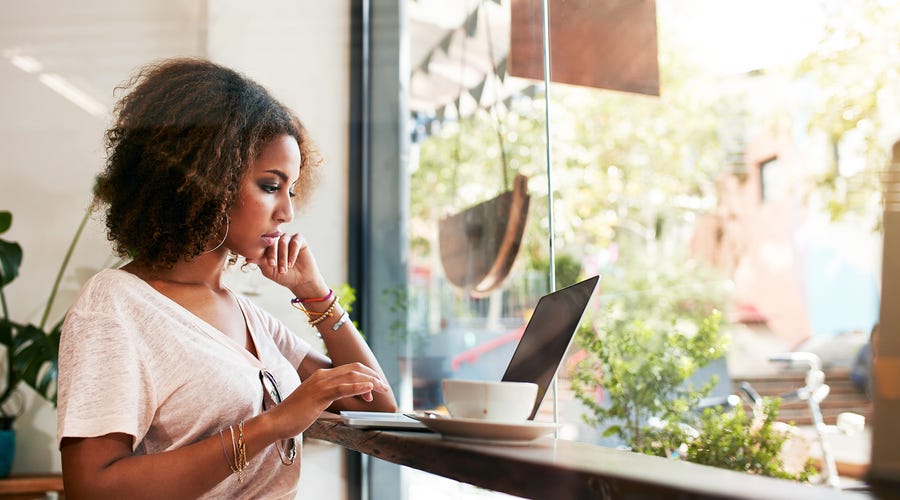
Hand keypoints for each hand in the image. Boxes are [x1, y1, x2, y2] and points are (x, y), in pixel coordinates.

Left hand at [245, 232, 327, 296]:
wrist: (300, 281)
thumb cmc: (283, 276)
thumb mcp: (269, 270)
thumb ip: (259, 262)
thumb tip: (247, 258)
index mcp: (268, 246)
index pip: (263, 244)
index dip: (264, 253)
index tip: (268, 265)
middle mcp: (277, 240)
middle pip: (273, 241)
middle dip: (273, 254)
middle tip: (274, 266)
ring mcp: (288, 238)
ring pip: (283, 242)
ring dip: (283, 256)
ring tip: (285, 268)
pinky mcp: (300, 239)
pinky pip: (295, 241)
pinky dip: (293, 253)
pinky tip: (291, 263)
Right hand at [274, 363, 390, 437]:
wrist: (276, 421)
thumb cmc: (294, 415)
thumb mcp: (315, 402)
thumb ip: (329, 397)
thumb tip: (344, 399)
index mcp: (322, 376)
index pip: (350, 369)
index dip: (366, 375)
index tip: (375, 386)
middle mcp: (323, 376)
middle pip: (354, 369)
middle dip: (372, 376)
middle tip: (384, 387)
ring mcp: (321, 384)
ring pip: (352, 376)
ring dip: (370, 382)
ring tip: (382, 388)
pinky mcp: (319, 394)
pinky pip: (342, 388)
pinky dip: (358, 387)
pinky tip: (369, 390)